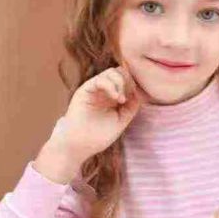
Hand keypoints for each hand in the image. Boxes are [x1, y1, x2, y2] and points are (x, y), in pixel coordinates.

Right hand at [35, 62, 143, 181]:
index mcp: (112, 97)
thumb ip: (131, 107)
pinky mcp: (85, 90)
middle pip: (121, 72)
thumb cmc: (98, 136)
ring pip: (112, 72)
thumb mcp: (121, 121)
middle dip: (129, 82)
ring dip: (121, 83)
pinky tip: (116, 98)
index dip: (134, 86)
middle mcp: (104, 91)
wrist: (79, 145)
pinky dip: (111, 85)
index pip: (127, 80)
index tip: (136, 98)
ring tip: (121, 100)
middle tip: (128, 98)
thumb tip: (139, 93)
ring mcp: (95, 89)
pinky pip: (100, 79)